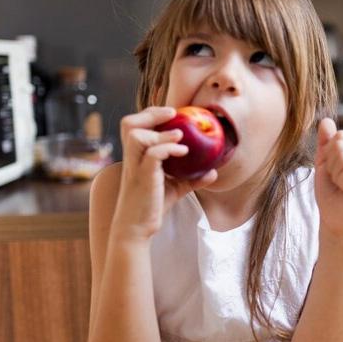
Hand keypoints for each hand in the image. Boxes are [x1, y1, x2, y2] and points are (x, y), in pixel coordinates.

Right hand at [113, 106, 217, 239]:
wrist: (137, 228)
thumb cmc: (152, 206)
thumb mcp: (175, 188)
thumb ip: (192, 178)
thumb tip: (214, 172)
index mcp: (136, 155)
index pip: (135, 125)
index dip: (150, 114)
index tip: (171, 113)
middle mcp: (132, 158)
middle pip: (128, 123)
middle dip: (150, 113)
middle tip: (172, 113)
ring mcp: (135, 167)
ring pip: (136, 135)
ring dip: (160, 131)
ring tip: (180, 134)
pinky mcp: (142, 177)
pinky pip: (152, 155)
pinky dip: (168, 148)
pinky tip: (183, 151)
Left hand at [314, 118, 342, 235]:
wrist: (335, 221)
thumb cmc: (331, 195)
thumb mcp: (324, 165)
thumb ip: (326, 144)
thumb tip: (325, 120)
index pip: (340, 137)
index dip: (329, 155)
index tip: (333, 173)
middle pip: (341, 145)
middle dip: (331, 166)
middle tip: (338, 183)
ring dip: (336, 176)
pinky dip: (342, 182)